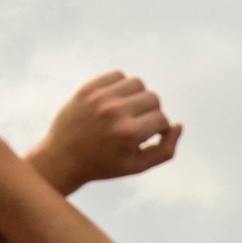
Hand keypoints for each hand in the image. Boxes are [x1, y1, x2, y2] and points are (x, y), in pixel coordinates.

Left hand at [30, 71, 180, 193]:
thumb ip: (165, 150)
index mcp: (128, 134)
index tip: (149, 136)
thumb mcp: (138, 166)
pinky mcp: (88, 88)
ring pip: (137, 83)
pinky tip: (115, 102)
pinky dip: (121, 86)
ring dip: (138, 96)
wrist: (63, 158)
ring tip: (128, 111)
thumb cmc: (104, 165)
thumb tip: (178, 125)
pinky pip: (118, 76)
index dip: (160, 129)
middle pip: (153, 98)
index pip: (162, 119)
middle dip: (151, 112)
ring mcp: (99, 98)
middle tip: (138, 124)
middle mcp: (115, 112)